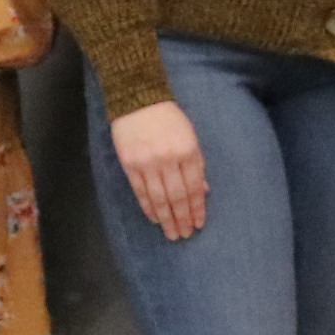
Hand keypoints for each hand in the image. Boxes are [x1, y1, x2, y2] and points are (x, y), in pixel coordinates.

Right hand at [111, 97, 208, 240]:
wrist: (138, 99)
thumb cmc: (169, 118)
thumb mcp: (190, 136)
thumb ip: (197, 163)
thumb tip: (204, 191)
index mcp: (187, 151)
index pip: (194, 187)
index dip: (197, 208)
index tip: (199, 224)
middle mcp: (168, 160)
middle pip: (177, 197)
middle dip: (182, 219)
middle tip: (184, 235)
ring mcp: (148, 163)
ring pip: (159, 198)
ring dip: (166, 219)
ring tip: (171, 233)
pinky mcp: (130, 164)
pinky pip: (140, 192)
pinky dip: (148, 208)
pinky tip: (155, 218)